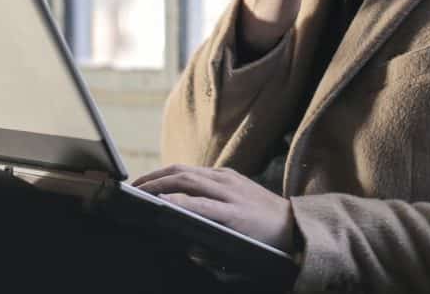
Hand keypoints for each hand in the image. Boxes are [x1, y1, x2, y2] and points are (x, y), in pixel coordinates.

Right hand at [132, 164, 296, 252]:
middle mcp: (232, 191)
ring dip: (160, 174)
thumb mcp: (242, 261)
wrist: (295, 225)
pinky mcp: (230, 173)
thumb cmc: (265, 248)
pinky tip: (160, 181)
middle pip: (188, 179)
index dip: (175, 202)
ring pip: (189, 170)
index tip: (153, 205)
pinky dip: (174, 173)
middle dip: (157, 183)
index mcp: (236, 214)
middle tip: (134, 192)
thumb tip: (188, 250)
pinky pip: (197, 169)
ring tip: (140, 184)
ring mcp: (230, 179)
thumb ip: (214, 259)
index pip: (199, 204)